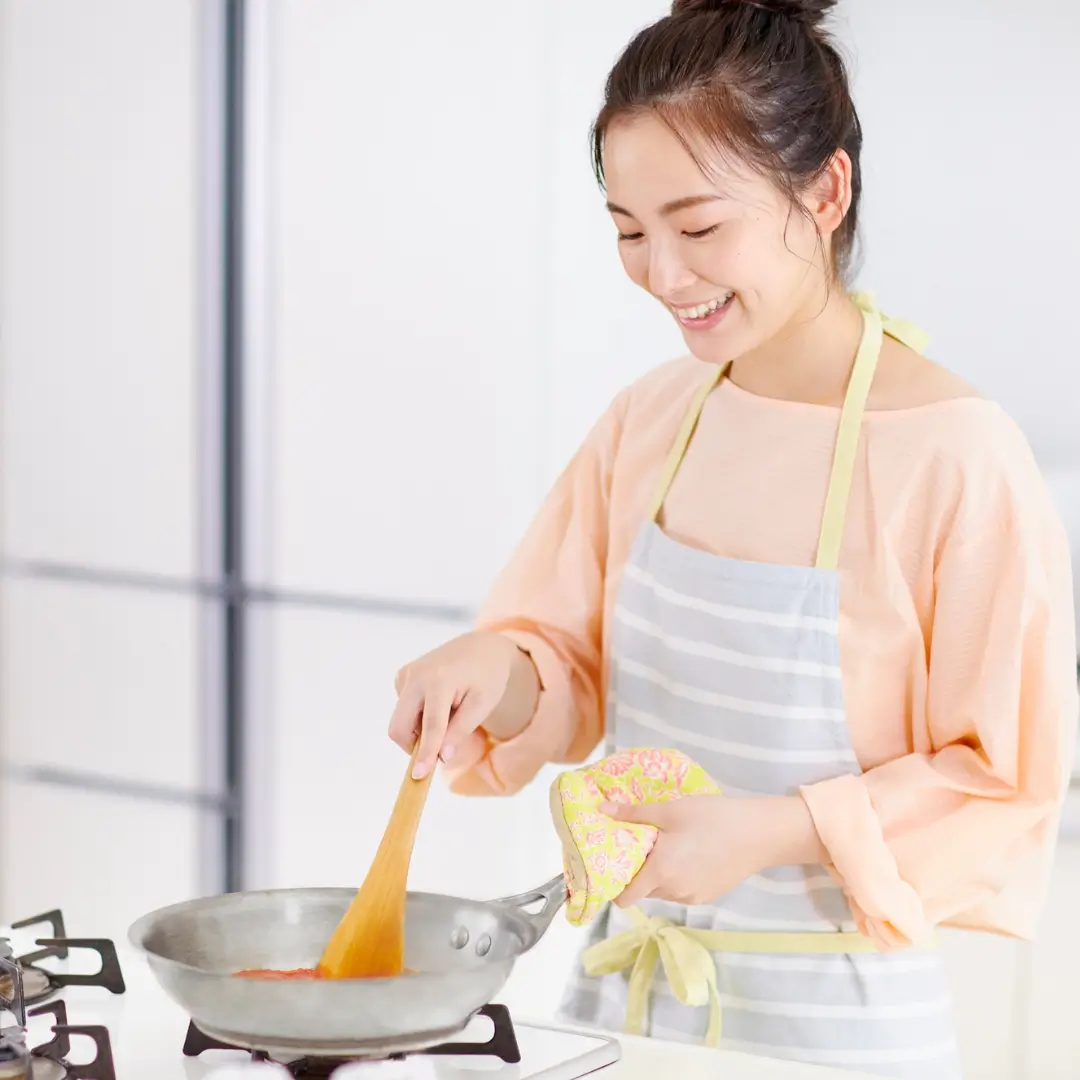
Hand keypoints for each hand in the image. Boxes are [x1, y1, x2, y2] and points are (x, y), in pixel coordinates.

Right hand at [388, 630, 539, 779]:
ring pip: (402, 721)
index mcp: (440, 680)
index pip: (431, 725)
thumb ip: (461, 730)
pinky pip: (403, 710)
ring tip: (449, 712)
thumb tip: (441, 757)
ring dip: (420, 729)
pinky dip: (418, 716)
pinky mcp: (402, 677)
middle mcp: (416, 675)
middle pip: (400, 726)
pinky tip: (439, 702)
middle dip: (415, 745)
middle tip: (440, 749)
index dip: (425, 752)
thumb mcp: (483, 704)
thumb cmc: (487, 676)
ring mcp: (406, 675)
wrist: (481, 647)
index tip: (418, 776)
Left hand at [602, 794, 825, 907]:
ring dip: (660, 875)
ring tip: (668, 846)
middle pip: (644, 891)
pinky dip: (679, 877)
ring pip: (664, 891)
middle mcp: (674, 892)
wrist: (759, 833)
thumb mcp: (670, 810)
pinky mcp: (710, 896)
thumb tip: (602, 809)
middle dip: (639, 873)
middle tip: (643, 846)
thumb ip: (634, 814)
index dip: (615, 885)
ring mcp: (694, 897)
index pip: (625, 898)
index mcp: (660, 872)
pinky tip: (691, 853)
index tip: (614, 866)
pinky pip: (683, 891)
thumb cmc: (711, 818)